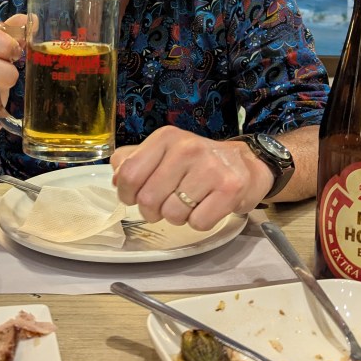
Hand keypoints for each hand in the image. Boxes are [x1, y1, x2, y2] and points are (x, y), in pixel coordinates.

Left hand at [111, 126, 273, 231]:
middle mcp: (186, 148)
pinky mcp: (230, 188)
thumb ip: (133, 161)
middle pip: (148, 200)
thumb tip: (115, 177)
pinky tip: (207, 206)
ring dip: (178, 217)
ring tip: (190, 202)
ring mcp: (210, 167)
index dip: (127, 194)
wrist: (244, 164)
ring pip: (172, 215)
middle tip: (167, 203)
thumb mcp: (163, 152)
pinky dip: (200, 222)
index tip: (136, 197)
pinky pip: (198, 223)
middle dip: (153, 211)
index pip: (128, 174)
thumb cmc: (197, 163)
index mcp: (165, 138)